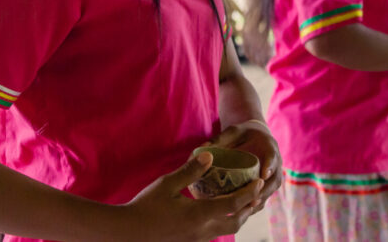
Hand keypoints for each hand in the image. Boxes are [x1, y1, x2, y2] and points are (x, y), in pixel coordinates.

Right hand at [124, 152, 264, 241]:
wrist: (127, 233)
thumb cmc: (145, 206)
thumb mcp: (167, 184)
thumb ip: (190, 171)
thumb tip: (211, 155)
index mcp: (198, 215)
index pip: (233, 205)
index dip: (249, 193)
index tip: (260, 183)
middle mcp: (201, 231)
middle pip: (236, 222)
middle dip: (248, 208)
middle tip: (255, 193)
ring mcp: (195, 240)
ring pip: (225, 231)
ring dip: (237, 217)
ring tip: (242, 202)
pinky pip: (213, 234)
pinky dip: (223, 223)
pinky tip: (218, 212)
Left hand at [207, 120, 281, 206]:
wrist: (253, 136)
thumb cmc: (241, 134)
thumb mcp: (232, 132)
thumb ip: (219, 139)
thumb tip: (202, 147)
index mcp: (268, 146)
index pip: (272, 156)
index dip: (270, 166)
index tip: (263, 176)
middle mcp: (274, 162)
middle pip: (274, 179)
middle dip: (264, 190)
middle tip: (252, 200)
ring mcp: (272, 175)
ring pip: (270, 191)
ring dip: (259, 201)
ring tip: (246, 210)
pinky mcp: (265, 184)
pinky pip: (264, 196)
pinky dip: (255, 205)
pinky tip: (242, 214)